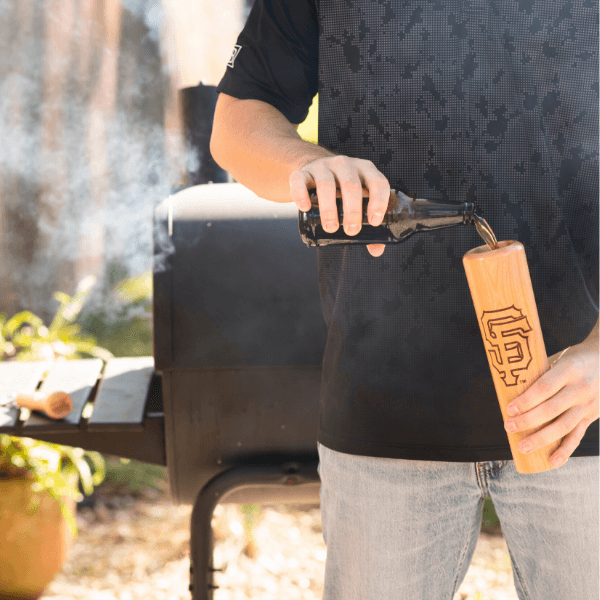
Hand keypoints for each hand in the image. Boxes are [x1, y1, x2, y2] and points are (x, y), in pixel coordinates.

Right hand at [289, 155, 389, 256]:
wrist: (314, 172)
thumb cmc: (341, 191)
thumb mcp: (358, 200)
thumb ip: (367, 223)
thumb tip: (376, 250)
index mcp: (365, 170)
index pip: (377, 182)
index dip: (378, 201)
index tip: (374, 222)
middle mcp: (345, 164)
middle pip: (351, 185)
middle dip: (353, 211)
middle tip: (351, 232)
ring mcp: (322, 166)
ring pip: (326, 184)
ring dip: (329, 208)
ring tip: (331, 228)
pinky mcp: (303, 172)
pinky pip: (299, 180)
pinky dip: (301, 194)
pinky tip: (305, 208)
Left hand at [503, 320, 598, 467]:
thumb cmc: (574, 359)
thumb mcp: (558, 358)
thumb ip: (539, 372)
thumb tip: (510, 386)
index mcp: (569, 370)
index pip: (544, 387)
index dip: (526, 400)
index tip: (509, 409)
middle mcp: (580, 389)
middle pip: (551, 409)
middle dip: (528, 421)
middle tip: (509, 427)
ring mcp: (587, 405)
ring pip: (563, 426)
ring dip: (541, 439)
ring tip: (522, 446)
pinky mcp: (591, 417)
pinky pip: (577, 436)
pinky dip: (565, 451)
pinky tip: (552, 461)